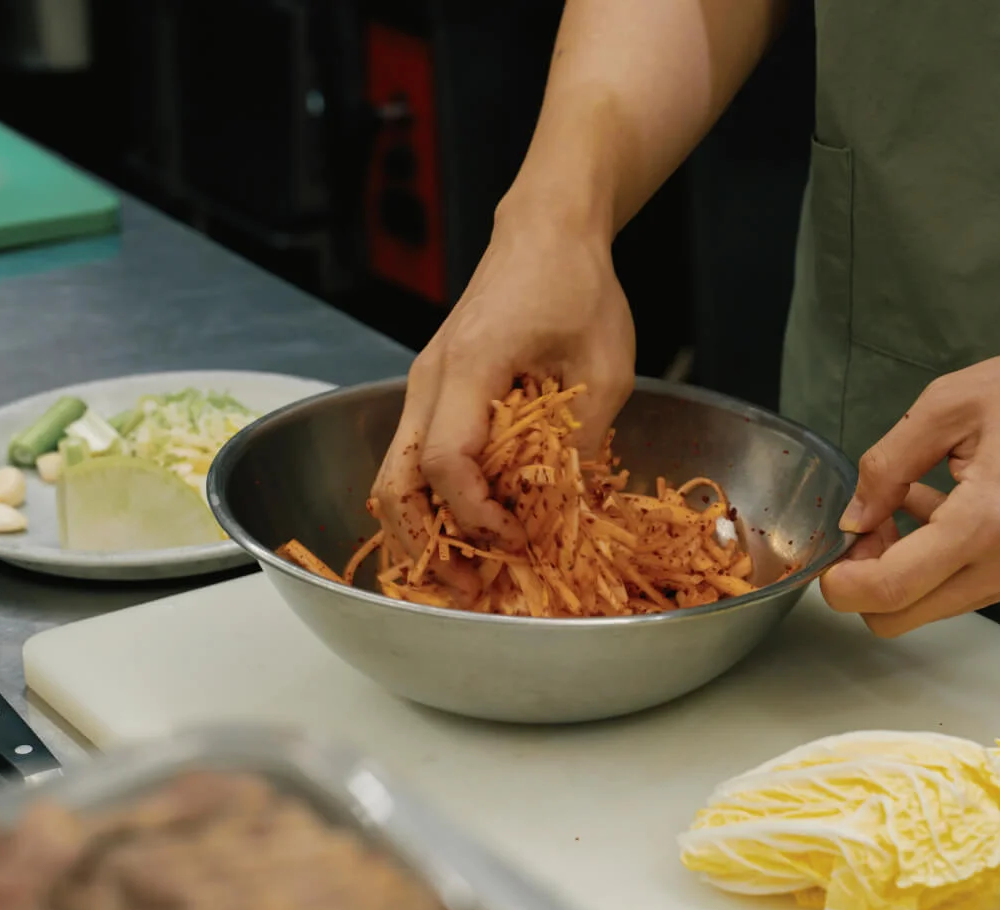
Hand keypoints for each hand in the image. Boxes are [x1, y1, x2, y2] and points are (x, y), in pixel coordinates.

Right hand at [370, 210, 636, 596]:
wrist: (546, 230)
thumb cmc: (578, 287)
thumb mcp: (605, 370)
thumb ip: (579, 443)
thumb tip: (564, 512)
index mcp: (468, 367)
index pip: (448, 463)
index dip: (479, 516)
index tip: (521, 539)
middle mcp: (429, 380)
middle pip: (395, 483)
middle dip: (427, 546)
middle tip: (472, 589)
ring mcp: (423, 386)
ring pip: (394, 477)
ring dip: (423, 532)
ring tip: (466, 574)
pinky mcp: (433, 393)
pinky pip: (415, 459)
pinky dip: (431, 504)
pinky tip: (467, 532)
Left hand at [818, 346, 999, 637]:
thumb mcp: (948, 405)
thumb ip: (887, 463)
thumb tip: (854, 515)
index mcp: (984, 526)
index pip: (890, 592)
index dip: (842, 585)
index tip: (826, 555)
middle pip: (901, 616)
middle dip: (866, 581)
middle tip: (866, 523)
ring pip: (929, 604)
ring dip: (899, 568)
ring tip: (900, 501)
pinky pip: (961, 586)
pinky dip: (933, 561)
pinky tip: (935, 503)